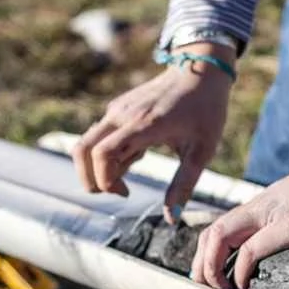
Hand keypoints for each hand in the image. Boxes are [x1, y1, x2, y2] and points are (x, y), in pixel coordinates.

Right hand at [73, 46, 231, 216]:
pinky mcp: (118, 107)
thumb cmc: (206, 109)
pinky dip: (109, 153)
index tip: (126, 193)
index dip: (105, 182)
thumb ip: (184, 185)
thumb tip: (171, 219)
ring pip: (88, 143)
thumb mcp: (202, 150)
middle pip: (82, 150)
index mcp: (143, 125)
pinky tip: (139, 152)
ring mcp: (117, 109)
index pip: (101, 155)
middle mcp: (122, 115)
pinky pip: (101, 135)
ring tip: (136, 166)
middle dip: (89, 179)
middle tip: (116, 191)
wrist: (202, 68)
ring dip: (102, 166)